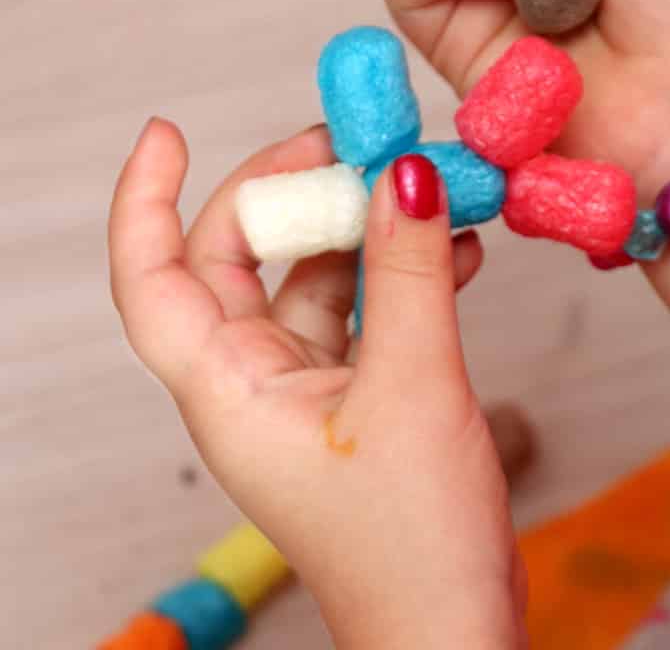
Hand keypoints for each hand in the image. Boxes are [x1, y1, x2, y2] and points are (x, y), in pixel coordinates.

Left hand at [109, 120, 525, 649]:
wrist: (452, 627)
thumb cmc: (412, 539)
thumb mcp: (415, 386)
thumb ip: (409, 273)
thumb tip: (405, 175)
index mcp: (228, 388)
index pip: (153, 277)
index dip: (147, 198)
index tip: (169, 131)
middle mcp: (253, 381)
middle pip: (244, 257)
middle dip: (297, 193)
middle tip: (360, 145)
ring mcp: (306, 387)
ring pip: (319, 277)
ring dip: (370, 230)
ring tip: (431, 189)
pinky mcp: (356, 394)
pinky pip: (368, 308)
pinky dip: (405, 272)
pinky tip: (460, 251)